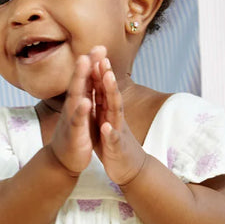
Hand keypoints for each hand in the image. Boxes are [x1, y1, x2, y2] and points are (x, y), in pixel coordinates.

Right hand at [47, 55, 94, 176]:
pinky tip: (85, 101)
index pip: (85, 80)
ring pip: (76, 95)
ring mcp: (72, 118)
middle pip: (80, 81)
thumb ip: (82, 97)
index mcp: (78, 102)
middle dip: (86, 63)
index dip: (92, 63)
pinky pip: (77, 120)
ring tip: (85, 62)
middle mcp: (73, 106)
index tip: (100, 46)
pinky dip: (80, 110)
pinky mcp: (74, 133)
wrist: (62, 161)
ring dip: (80, 79)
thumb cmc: (74, 135)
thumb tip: (85, 80)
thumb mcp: (79, 114)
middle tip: (94, 47)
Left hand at [88, 49, 145, 185]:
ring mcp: (118, 132)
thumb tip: (98, 86)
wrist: (129, 170)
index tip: (95, 53)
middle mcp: (116, 118)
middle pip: (111, 94)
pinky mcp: (117, 149)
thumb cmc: (115, 145)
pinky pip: (114, 140)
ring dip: (112, 94)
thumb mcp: (106, 121)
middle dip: (107, 76)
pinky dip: (111, 133)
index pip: (104, 90)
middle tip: (102, 58)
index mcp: (109, 112)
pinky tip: (106, 126)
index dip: (100, 72)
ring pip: (115, 111)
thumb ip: (103, 105)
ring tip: (108, 78)